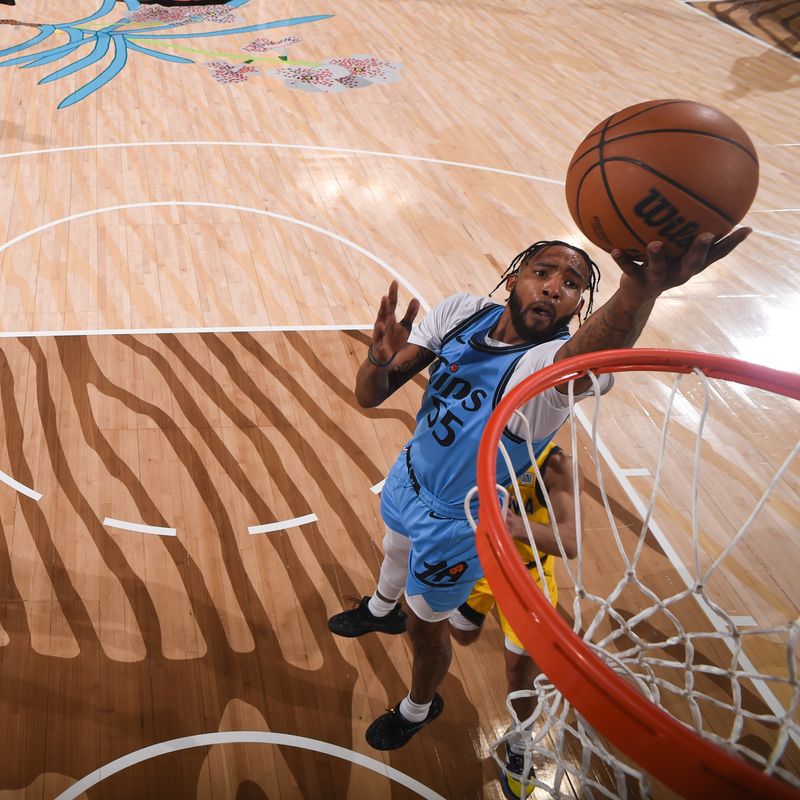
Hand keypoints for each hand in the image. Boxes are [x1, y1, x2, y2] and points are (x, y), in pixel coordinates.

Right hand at [371, 280, 419, 362]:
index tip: (395, 282)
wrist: (384, 357)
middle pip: (383, 314)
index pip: (391, 304)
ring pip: (378, 331)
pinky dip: (381, 348)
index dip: (393, 294)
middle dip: (384, 307)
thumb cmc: (394, 339)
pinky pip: (380, 349)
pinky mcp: (379, 349)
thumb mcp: (405, 326)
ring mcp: (379, 337)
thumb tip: (416, 299)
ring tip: (381, 323)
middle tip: (385, 298)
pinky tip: (382, 348)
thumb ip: (410, 313)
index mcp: (389, 318)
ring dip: (379, 327)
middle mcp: (382, 325)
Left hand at [611, 227, 751, 300]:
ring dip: (657, 256)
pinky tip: (614, 249)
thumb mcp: (676, 251)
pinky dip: (622, 259)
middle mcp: (678, 273)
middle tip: (706, 235)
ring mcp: (658, 279)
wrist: (637, 295)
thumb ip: (686, 231)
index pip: (716, 254)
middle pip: (693, 264)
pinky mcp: (638, 283)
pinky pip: (629, 269)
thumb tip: (701, 200)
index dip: (731, 243)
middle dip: (699, 250)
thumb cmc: (661, 264)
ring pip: (660, 268)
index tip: (746, 228)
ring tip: (654, 244)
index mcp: (690, 265)